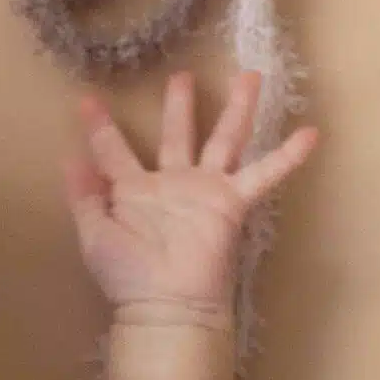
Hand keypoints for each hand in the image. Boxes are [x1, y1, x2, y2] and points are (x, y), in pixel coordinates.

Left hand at [61, 68, 319, 317]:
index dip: (100, 128)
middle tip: (183, 75)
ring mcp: (205, 189)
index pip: (113, 151)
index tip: (87, 101)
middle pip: (178, 133)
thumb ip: (84, 195)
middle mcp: (173, 182)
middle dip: (181, 104)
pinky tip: (309, 133)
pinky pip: (264, 175)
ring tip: (249, 76)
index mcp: (135, 189)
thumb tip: (70, 156)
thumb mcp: (93, 234)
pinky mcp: (232, 203)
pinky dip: (286, 156)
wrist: (167, 304)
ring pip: (224, 139)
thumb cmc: (127, 274)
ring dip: (238, 108)